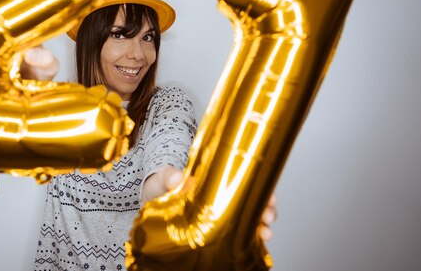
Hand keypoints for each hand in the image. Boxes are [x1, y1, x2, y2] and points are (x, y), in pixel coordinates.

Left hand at [141, 166, 276, 240]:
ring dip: (261, 225)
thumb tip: (177, 178)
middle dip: (266, 208)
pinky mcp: (215, 229)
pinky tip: (256, 243)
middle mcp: (223, 194)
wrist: (151, 201)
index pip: (244, 179)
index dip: (260, 187)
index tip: (269, 195)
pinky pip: (238, 233)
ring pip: (249, 217)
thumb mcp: (162, 179)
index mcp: (215, 178)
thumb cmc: (160, 187)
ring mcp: (221, 212)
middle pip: (253, 199)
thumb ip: (168, 177)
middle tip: (268, 216)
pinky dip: (250, 238)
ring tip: (265, 233)